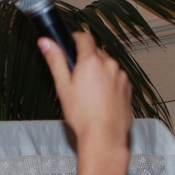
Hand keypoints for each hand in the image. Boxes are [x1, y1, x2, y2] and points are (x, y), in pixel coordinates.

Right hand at [38, 32, 131, 151]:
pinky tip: (101, 99)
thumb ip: (55, 60)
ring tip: (89, 93)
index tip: (70, 45)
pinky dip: (109, 82)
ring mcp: (121, 75)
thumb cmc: (82, 115)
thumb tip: (45, 41)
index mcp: (92, 61)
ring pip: (107, 66)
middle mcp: (110, 64)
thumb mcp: (63, 86)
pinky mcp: (128, 87)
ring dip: (98, 72)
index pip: (84, 37)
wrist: (104, 136)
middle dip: (86, 60)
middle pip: (96, 52)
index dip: (75, 39)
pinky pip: (116, 77)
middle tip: (76, 78)